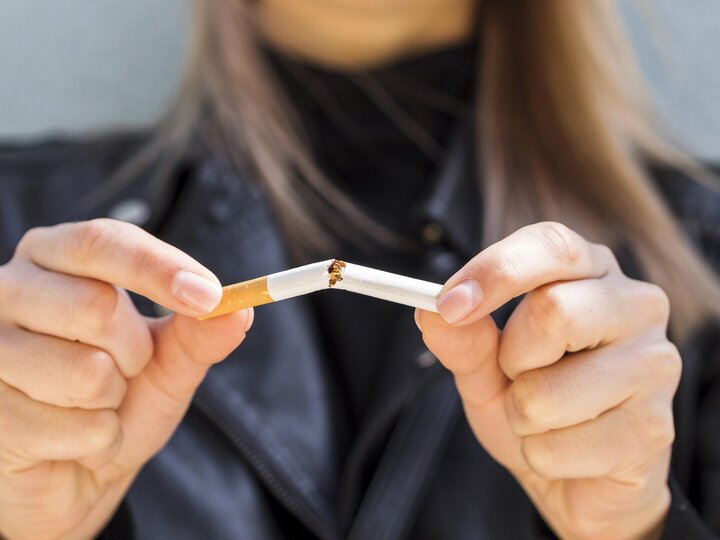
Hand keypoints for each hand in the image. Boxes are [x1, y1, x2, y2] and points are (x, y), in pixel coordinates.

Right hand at [0, 219, 251, 539]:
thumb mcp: (168, 361)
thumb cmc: (119, 400)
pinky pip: (66, 428)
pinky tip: (73, 441)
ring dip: (112, 402)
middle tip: (127, 370)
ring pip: (85, 372)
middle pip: (95, 306)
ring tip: (94, 405)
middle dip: (136, 353)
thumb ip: (200, 332)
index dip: (158, 268)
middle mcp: (10, 291)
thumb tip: (241, 309)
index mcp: (54, 259)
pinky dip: (93, 442)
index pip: (102, 241)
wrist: (74, 473)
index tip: (210, 296)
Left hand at [417, 222, 679, 539]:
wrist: (577, 477)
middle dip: (511, 358)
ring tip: (546, 417)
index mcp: (591, 273)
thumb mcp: (486, 368)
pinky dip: (541, 455)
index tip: (448, 304)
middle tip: (516, 375)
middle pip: (555, 311)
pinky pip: (560, 446)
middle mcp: (635, 305)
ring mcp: (655, 364)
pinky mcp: (656, 426)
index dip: (496, 271)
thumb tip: (430, 312)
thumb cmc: (535, 405)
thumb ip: (462, 339)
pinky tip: (570, 449)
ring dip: (521, 416)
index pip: (551, 246)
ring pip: (547, 391)